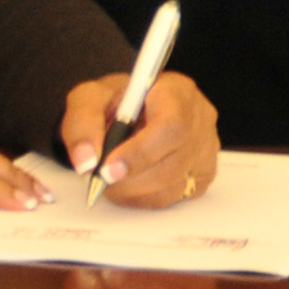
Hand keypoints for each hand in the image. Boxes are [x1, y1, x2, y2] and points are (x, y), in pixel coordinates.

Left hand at [58, 71, 218, 207]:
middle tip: (101, 179)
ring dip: (134, 192)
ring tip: (112, 180)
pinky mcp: (203, 174)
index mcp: (177, 90)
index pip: (170, 127)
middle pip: (173, 163)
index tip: (108, 168)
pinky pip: (174, 198)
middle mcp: (200, 119)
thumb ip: (82, 123)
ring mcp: (206, 149)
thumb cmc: (116, 103)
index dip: (140, 153)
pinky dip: (144, 198)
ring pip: (173, 186)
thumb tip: (87, 162)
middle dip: (130, 179)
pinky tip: (130, 184)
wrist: (129, 112)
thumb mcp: (90, 98)